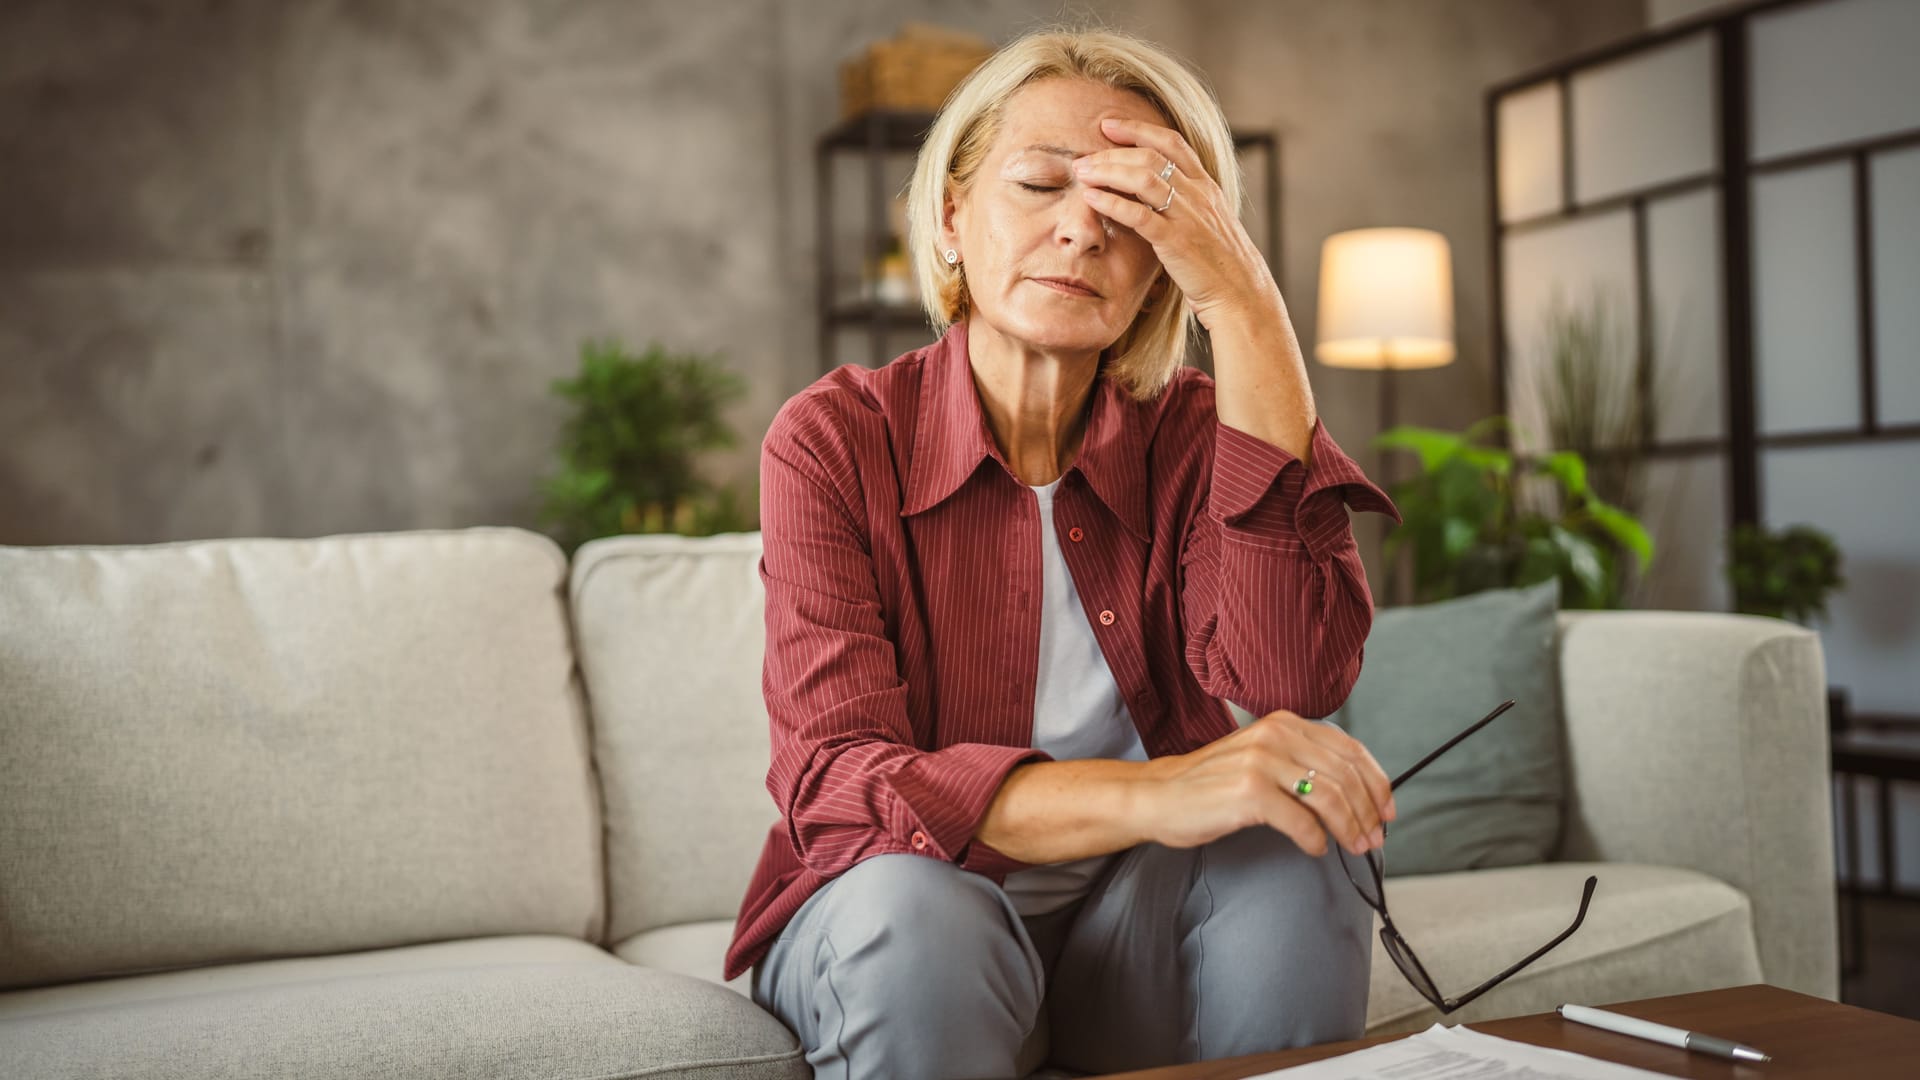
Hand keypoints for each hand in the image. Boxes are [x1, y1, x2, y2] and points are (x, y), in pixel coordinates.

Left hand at [1073, 115, 1280, 330]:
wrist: (1242, 295)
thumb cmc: (1221, 265)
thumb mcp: (1209, 223)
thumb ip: (1187, 204)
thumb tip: (1157, 194)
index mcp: (1207, 186)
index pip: (1171, 142)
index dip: (1138, 129)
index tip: (1109, 125)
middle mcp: (1198, 195)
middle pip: (1150, 157)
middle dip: (1113, 152)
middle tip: (1085, 157)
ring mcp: (1188, 216)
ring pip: (1143, 179)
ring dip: (1107, 171)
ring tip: (1082, 173)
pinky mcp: (1176, 242)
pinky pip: (1139, 215)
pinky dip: (1112, 203)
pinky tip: (1092, 199)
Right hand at [1137, 709, 1396, 856]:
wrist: (1159, 795)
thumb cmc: (1210, 784)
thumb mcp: (1261, 758)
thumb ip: (1300, 763)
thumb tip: (1353, 793)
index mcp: (1284, 723)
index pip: (1349, 749)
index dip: (1377, 782)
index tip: (1386, 810)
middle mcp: (1275, 735)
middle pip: (1345, 775)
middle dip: (1368, 812)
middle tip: (1374, 839)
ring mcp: (1261, 762)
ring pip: (1329, 797)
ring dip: (1350, 828)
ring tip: (1354, 847)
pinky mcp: (1249, 792)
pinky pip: (1301, 822)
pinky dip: (1316, 840)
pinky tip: (1315, 848)